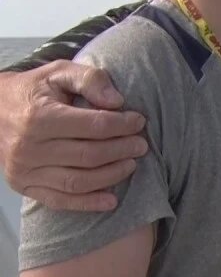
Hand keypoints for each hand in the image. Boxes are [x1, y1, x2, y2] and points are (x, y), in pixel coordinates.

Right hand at [0, 61, 147, 210]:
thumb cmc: (32, 91)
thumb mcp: (58, 72)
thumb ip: (90, 79)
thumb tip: (117, 101)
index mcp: (39, 117)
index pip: (94, 126)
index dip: (123, 125)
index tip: (139, 122)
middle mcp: (29, 147)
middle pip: (89, 155)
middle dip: (122, 150)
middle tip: (141, 145)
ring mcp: (24, 170)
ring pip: (78, 181)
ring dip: (111, 176)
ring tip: (131, 164)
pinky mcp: (23, 185)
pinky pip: (59, 200)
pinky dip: (88, 204)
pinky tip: (111, 201)